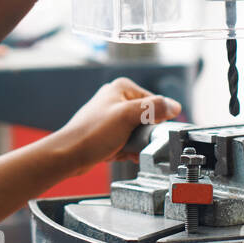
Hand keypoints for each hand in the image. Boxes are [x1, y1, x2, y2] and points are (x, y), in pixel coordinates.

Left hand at [49, 77, 181, 176]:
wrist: (69, 155)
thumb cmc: (92, 134)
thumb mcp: (127, 116)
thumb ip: (153, 108)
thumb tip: (173, 106)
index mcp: (122, 88)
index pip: (155, 102)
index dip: (157, 120)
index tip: (151, 131)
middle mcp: (118, 99)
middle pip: (148, 118)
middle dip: (145, 135)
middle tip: (136, 143)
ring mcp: (113, 117)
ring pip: (139, 132)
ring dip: (137, 145)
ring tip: (127, 150)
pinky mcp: (109, 133)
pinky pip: (129, 141)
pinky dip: (129, 150)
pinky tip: (123, 155)